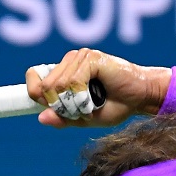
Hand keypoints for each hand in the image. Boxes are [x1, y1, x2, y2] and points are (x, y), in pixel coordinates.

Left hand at [26, 49, 170, 128]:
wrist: (141, 98)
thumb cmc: (116, 106)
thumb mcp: (85, 119)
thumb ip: (63, 118)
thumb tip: (40, 117)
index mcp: (63, 73)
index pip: (34, 80)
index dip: (39, 96)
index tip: (54, 108)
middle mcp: (68, 62)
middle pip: (45, 88)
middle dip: (62, 107)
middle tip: (83, 110)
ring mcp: (79, 57)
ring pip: (58, 86)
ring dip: (75, 104)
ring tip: (92, 104)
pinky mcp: (91, 58)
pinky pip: (74, 81)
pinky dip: (83, 96)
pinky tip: (97, 98)